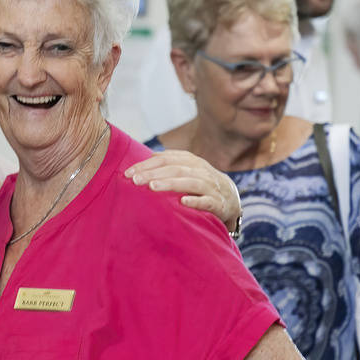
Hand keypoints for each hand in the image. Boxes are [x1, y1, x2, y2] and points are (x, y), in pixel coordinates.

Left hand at [125, 151, 240, 231]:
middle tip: (135, 180)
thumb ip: (170, 162)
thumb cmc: (202, 184)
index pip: (166, 159)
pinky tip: (182, 203)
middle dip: (153, 174)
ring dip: (171, 184)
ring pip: (190, 183)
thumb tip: (149, 156)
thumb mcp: (188, 169)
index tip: (128, 173)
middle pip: (175, 169)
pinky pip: (207, 202)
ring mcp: (211, 187)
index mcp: (191, 161)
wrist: (231, 199)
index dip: (147, 164)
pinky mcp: (218, 204)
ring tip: (152, 188)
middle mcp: (201, 171)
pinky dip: (195, 201)